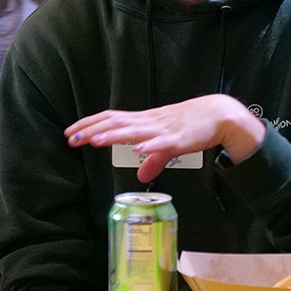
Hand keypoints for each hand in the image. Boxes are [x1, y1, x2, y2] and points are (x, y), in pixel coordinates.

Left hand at [66, 94, 267, 183]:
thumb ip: (154, 160)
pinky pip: (164, 142)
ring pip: (135, 130)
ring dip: (114, 135)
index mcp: (145, 122)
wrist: (220, 114)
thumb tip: (140, 176)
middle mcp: (150, 122)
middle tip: (71, 137)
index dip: (91, 124)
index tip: (70, 131)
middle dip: (93, 129)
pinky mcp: (181, 138)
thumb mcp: (168, 145)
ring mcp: (164, 129)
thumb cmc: (192, 126)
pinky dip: (151, 145)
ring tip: (95, 140)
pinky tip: (139, 148)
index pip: (112, 120)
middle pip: (117, 123)